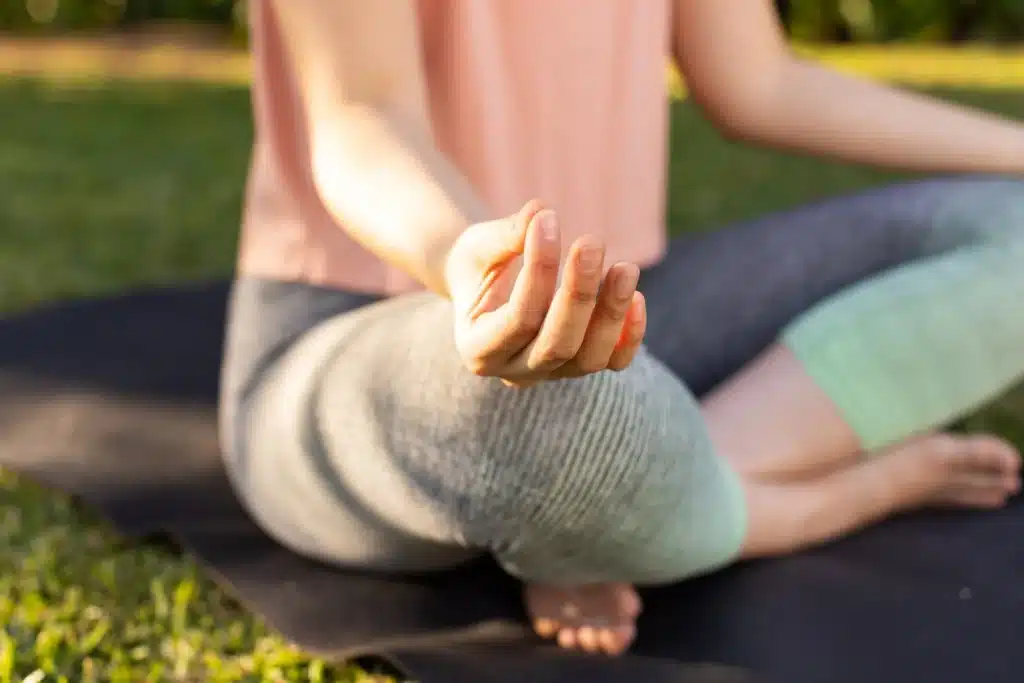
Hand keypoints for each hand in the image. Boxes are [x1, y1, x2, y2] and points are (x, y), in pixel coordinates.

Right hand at [444, 200, 646, 387]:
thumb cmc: (477, 266)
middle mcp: (513, 371)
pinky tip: (638, 298)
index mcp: (477, 349)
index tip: (549, 220)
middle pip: (557, 345)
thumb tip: (539, 212)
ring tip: (625, 267)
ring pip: (590, 358)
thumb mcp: (479, 248)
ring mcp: (549, 373)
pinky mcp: (579, 366)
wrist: (483, 288)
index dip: (539, 272)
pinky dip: (630, 336)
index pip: (518, 319)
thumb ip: (505, 235)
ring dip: (612, 312)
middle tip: (592, 243)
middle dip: (580, 294)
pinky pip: (614, 362)